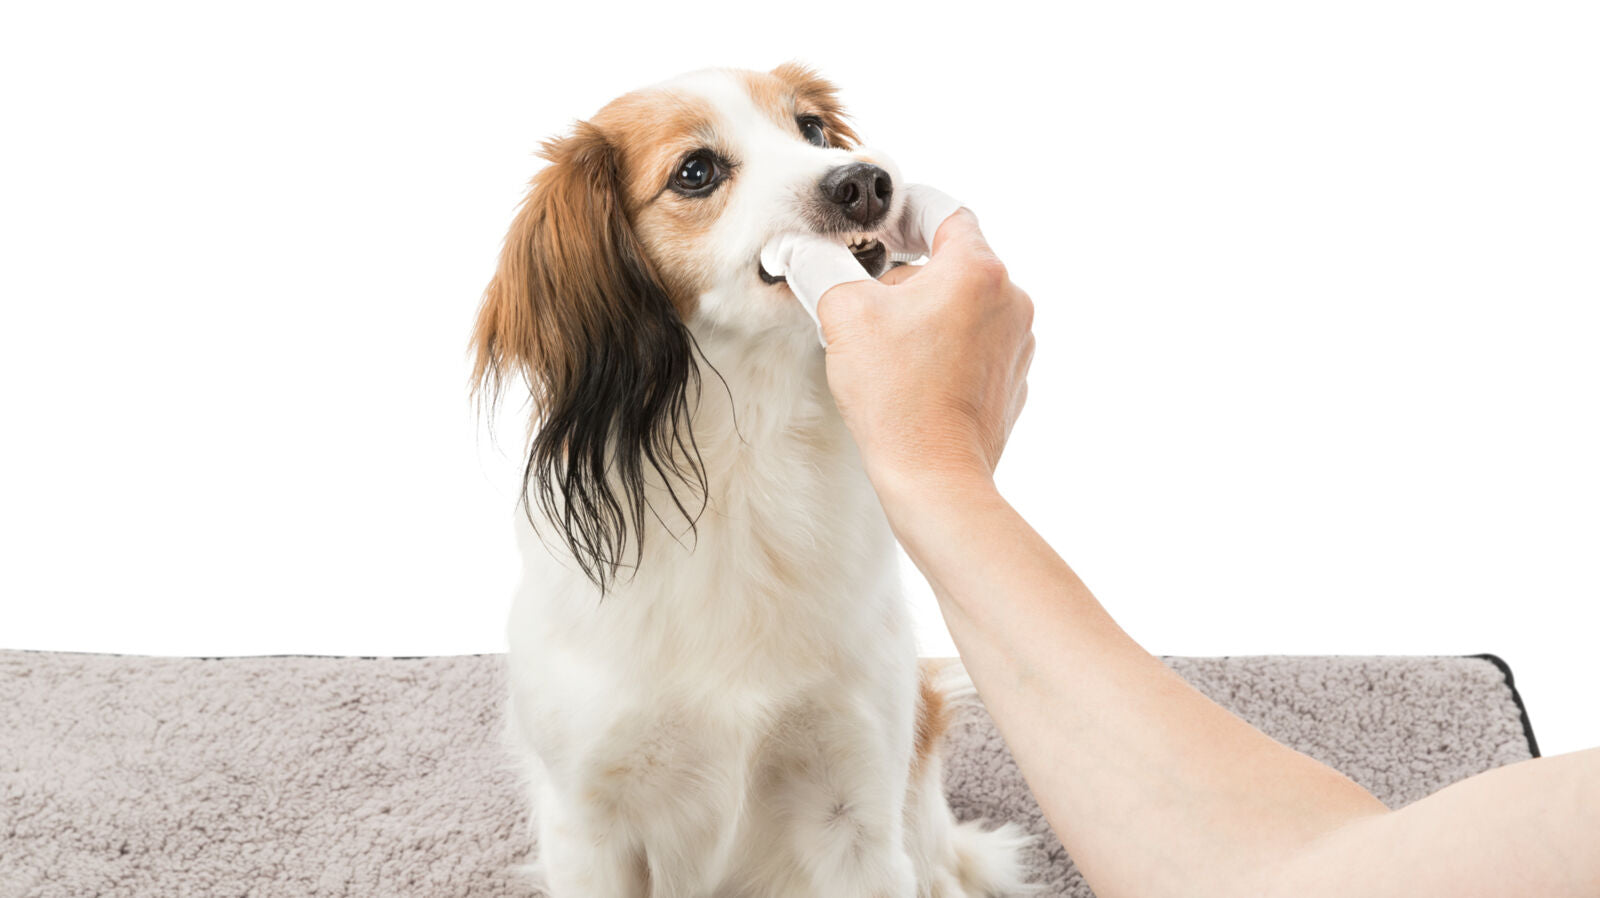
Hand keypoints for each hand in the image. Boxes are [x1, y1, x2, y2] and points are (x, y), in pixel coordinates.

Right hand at [816, 209, 1034, 503]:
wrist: (935, 477)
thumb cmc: (898, 398)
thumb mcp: (844, 315)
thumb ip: (820, 266)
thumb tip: (801, 249)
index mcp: (978, 270)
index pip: (944, 212)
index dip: (903, 212)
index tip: (877, 227)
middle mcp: (1011, 301)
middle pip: (952, 262)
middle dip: (905, 272)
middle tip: (863, 294)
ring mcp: (1016, 344)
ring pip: (963, 305)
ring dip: (924, 311)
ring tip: (883, 341)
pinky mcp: (1010, 381)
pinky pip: (973, 345)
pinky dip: (943, 346)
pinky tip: (909, 372)